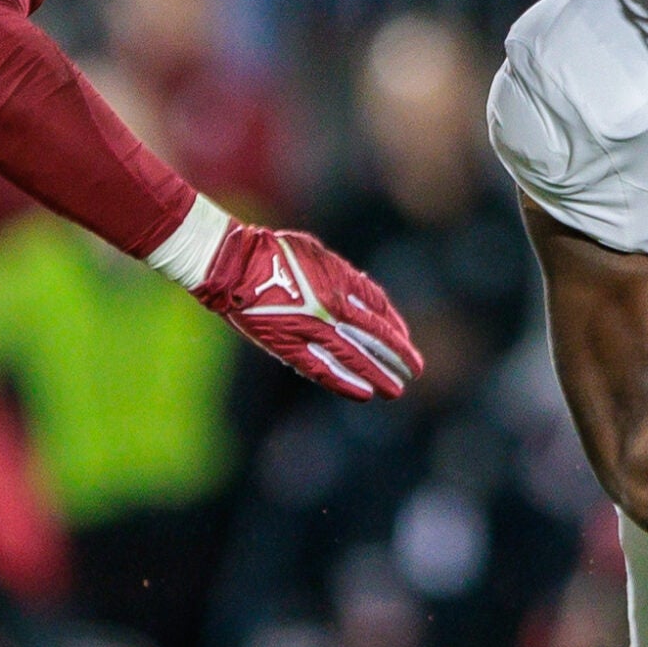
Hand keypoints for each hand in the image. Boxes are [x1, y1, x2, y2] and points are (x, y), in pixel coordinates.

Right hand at [191, 221, 420, 399]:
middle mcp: (331, 308)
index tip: (406, 340)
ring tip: (395, 390)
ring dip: (378, 375)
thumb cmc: (273, 252)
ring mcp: (310, 330)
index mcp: (339, 282)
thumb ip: (343, 276)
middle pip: (376, 338)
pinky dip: (343, 382)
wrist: (233, 264)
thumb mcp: (317, 254)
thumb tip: (363, 295)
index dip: (395, 328)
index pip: (379, 310)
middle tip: (414, 371)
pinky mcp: (287, 346)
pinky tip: (363, 393)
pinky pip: (321, 369)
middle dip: (398, 356)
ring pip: (354, 358)